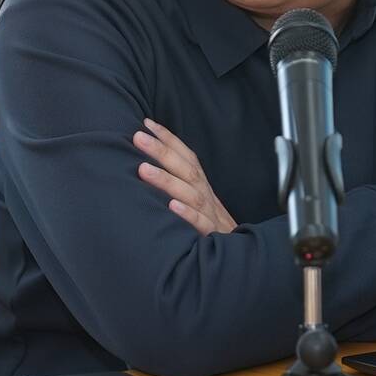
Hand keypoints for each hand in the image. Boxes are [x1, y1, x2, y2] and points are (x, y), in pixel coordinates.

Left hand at [133, 118, 237, 234]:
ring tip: (143, 169)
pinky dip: (187, 214)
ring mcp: (209, 213)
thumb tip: (148, 163)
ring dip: (166, 180)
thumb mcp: (196, 198)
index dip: (168, 138)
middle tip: (137, 137)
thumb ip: (179, 181)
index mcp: (200, 183)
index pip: (186, 156)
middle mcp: (205, 193)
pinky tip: (171, 207)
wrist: (238, 251)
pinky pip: (199, 223)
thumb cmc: (208, 222)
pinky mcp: (211, 234)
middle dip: (161, 151)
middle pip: (184, 168)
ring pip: (189, 193)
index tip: (146, 123)